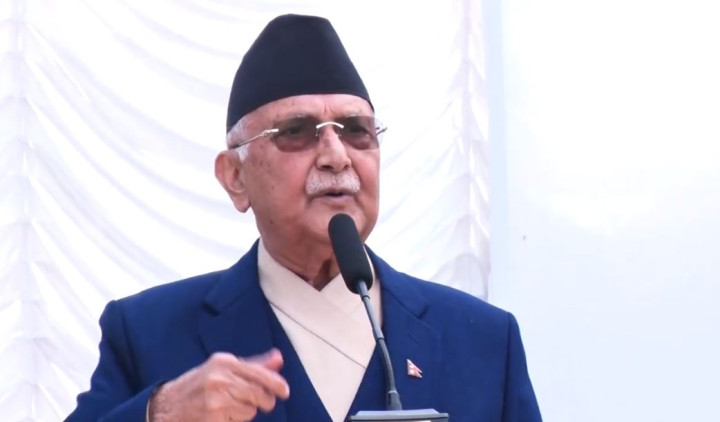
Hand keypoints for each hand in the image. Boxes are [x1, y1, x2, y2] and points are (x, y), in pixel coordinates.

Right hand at [149, 349, 288, 421]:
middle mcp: (220, 377)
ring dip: (246, 412)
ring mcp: (216, 398)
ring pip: (250, 409)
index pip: (259, 372)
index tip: (284, 391)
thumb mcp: (222, 368)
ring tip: (229, 407)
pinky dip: (235, 420)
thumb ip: (252, 365)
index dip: (276, 383)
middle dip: (263, 400)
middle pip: (258, 392)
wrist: (166, 406)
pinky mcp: (214, 416)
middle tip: (260, 402)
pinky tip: (222, 415)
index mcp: (224, 362)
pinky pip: (239, 420)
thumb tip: (278, 358)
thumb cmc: (197, 386)